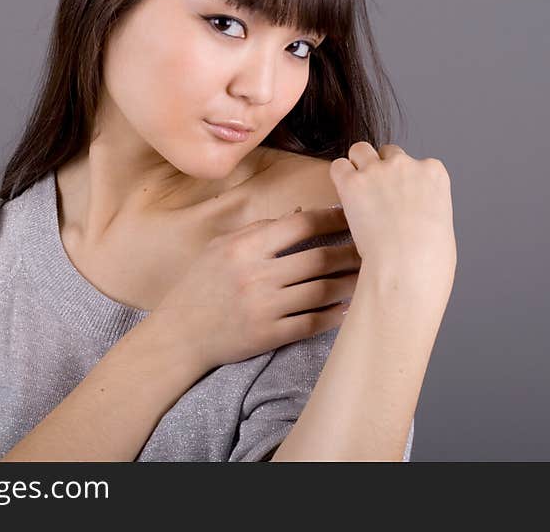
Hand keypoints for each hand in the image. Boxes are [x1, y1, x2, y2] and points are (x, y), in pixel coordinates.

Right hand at [153, 206, 360, 370]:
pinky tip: (348, 308)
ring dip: (349, 283)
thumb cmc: (200, 286)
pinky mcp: (269, 335)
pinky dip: (334, 315)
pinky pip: (312, 322)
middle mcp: (256, 276)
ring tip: (368, 276)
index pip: (300, 225)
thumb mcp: (220, 247)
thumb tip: (299, 215)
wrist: (179, 335)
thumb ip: (258, 230)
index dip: (331, 218)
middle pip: (319, 259)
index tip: (351, 216)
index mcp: (245, 248)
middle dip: (350, 252)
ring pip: (322, 291)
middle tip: (370, 248)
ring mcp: (264, 308)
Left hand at [329, 142, 456, 315]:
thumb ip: (427, 207)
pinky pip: (338, 166)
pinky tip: (342, 196)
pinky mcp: (352, 182)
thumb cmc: (428, 258)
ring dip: (358, 166)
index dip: (403, 180)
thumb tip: (414, 213)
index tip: (398, 198)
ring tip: (356, 191)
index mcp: (434, 172)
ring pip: (360, 150)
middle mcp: (406, 164)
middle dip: (381, 168)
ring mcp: (378, 170)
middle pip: (388, 152)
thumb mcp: (442, 224)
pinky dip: (339, 178)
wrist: (408, 267)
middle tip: (375, 195)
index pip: (415, 162)